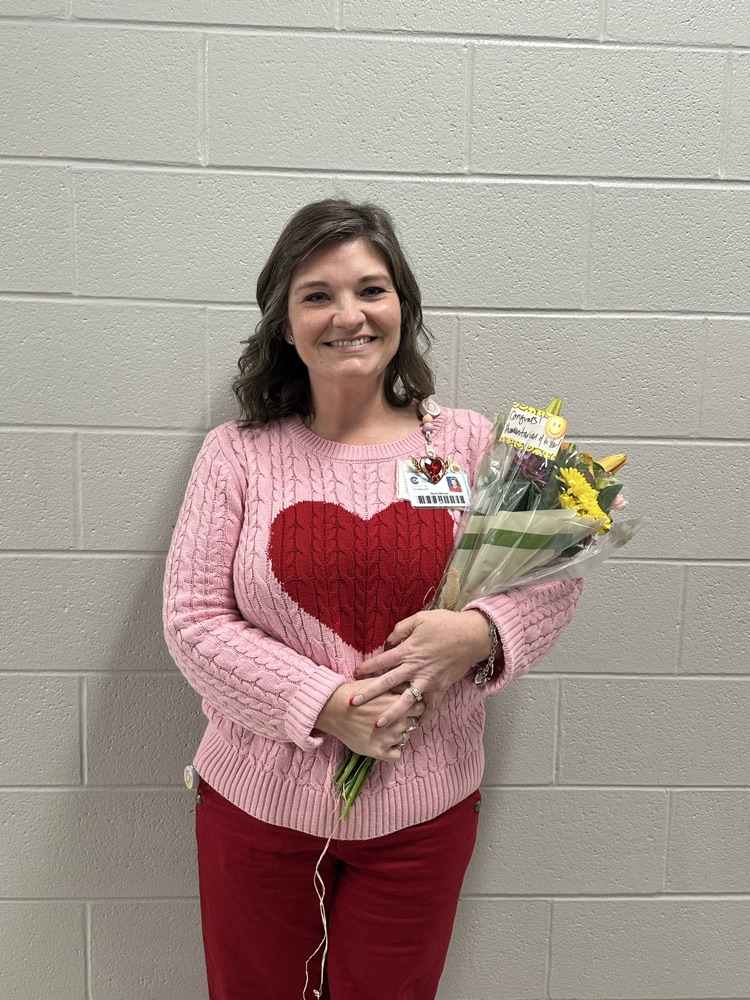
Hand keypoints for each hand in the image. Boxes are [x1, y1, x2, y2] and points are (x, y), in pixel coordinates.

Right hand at [314, 679, 425, 761]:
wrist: (333, 709)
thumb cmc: (355, 694)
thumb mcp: (379, 683)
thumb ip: (399, 686)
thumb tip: (412, 687)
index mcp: (399, 703)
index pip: (420, 707)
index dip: (412, 706)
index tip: (403, 707)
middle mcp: (398, 722)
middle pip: (413, 723)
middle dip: (405, 720)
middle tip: (391, 718)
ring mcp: (389, 738)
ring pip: (404, 738)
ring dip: (397, 734)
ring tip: (382, 728)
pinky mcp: (379, 751)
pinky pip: (396, 755)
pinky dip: (392, 750)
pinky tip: (383, 743)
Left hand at [351, 609, 492, 726]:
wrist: (471, 636)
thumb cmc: (445, 624)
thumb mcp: (420, 618)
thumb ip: (400, 629)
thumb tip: (388, 642)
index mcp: (408, 650)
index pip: (382, 660)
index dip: (367, 667)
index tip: (355, 674)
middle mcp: (415, 668)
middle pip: (387, 682)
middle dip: (369, 693)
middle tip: (353, 703)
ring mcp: (428, 680)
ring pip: (406, 700)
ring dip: (391, 713)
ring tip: (378, 725)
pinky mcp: (440, 688)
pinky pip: (430, 706)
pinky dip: (424, 716)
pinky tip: (415, 725)